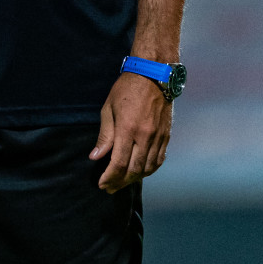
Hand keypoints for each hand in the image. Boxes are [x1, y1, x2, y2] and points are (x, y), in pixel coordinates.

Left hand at [89, 71, 171, 192]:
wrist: (153, 75)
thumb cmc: (126, 89)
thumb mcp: (108, 109)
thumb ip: (104, 135)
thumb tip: (95, 157)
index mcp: (127, 129)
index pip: (118, 163)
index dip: (109, 177)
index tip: (102, 184)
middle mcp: (145, 136)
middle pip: (134, 170)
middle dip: (120, 182)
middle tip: (110, 188)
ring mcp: (158, 137)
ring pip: (148, 168)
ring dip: (134, 179)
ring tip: (123, 182)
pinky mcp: (166, 135)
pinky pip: (159, 160)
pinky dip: (149, 170)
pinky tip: (141, 172)